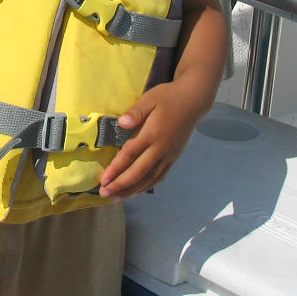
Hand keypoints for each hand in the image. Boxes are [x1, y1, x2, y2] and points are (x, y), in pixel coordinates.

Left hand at [98, 80, 208, 200]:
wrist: (193, 101)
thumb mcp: (149, 99)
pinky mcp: (174, 158)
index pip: (130, 155)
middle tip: (105, 195)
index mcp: (153, 134)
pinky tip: (136, 191)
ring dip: (132, 190)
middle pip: (139, 172)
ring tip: (116, 198)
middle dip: (121, 185)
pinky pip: (159, 176)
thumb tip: (121, 124)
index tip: (103, 180)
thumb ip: (135, 112)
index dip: (116, 169)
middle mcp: (161, 149)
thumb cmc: (168, 97)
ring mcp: (169, 155)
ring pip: (149, 178)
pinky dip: (147, 186)